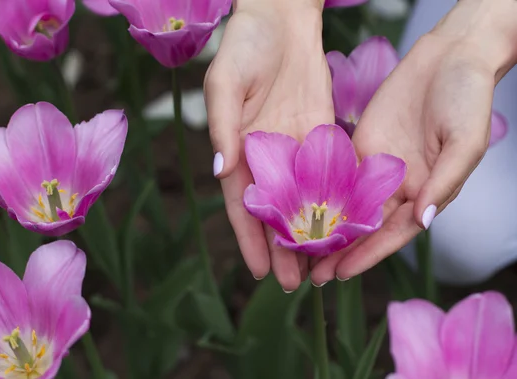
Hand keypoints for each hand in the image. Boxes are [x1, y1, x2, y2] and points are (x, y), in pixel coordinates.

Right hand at [204, 0, 332, 290]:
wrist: (281, 16)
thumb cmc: (244, 45)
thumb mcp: (225, 84)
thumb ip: (224, 128)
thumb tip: (223, 172)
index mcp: (237, 148)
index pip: (240, 204)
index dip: (248, 239)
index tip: (259, 271)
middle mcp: (265, 156)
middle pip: (274, 212)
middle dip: (282, 249)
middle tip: (294, 285)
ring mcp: (294, 148)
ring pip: (302, 201)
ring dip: (309, 234)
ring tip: (319, 268)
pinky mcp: (321, 135)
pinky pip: (326, 174)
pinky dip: (332, 202)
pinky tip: (343, 226)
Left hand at [310, 0, 516, 283]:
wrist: (450, 56)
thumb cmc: (466, 98)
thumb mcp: (464, 141)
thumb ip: (443, 181)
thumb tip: (422, 220)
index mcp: (426, 193)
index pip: (392, 233)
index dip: (368, 255)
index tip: (341, 274)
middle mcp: (398, 187)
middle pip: (365, 227)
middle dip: (340, 252)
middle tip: (310, 275)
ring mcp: (376, 168)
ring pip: (346, 206)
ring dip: (325, 229)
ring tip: (298, 251)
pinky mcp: (359, 147)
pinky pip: (337, 175)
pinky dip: (319, 194)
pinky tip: (297, 208)